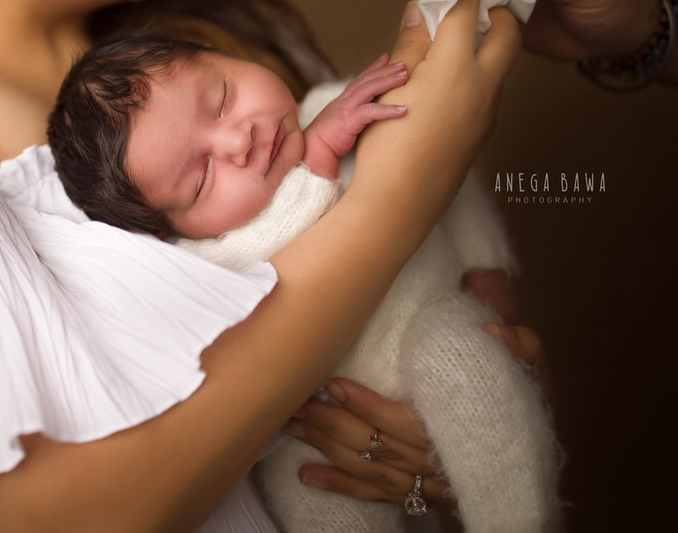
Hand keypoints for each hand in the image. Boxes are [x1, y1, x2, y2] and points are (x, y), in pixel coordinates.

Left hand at [283, 323, 550, 510]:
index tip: (335, 383)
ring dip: (326, 448)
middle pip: (376, 446)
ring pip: (368, 469)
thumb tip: (493, 329)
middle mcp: (437, 462)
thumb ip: (518, 349)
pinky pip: (373, 494)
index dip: (368, 406)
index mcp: (460, 429)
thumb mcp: (530, 372)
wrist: (527, 457)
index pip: (406, 423)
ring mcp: (424, 483)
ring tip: (292, 424)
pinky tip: (306, 475)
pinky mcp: (414, 495)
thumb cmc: (521, 407)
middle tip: (297, 400)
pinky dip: (339, 486)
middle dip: (333, 424)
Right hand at [303, 54, 407, 170]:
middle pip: (367, 80)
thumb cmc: (326, 142)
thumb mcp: (340, 123)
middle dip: (385, 70)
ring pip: (369, 89)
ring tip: (405, 75)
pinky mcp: (349, 120)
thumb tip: (365, 118)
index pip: (359, 80)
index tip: (386, 58)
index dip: (373, 68)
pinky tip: (403, 109)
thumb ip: (351, 117)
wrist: (311, 152)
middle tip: (403, 64)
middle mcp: (344, 101)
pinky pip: (371, 112)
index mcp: (342, 101)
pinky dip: (388, 110)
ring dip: (388, 81)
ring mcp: (346, 109)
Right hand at [350, 0, 520, 238]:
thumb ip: (411, 45)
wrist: (398, 206)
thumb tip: (422, 11)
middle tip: (466, 0)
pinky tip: (444, 82)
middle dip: (493, 9)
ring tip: (448, 39)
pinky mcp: (481, 133)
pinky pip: (487, 89)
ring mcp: (487, 112)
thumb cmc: (385, 146)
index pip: (467, 7)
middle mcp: (483, 85)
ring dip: (484, 42)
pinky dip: (474, 72)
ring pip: (499, 62)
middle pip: (506, 31)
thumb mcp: (389, 87)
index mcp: (457, 67)